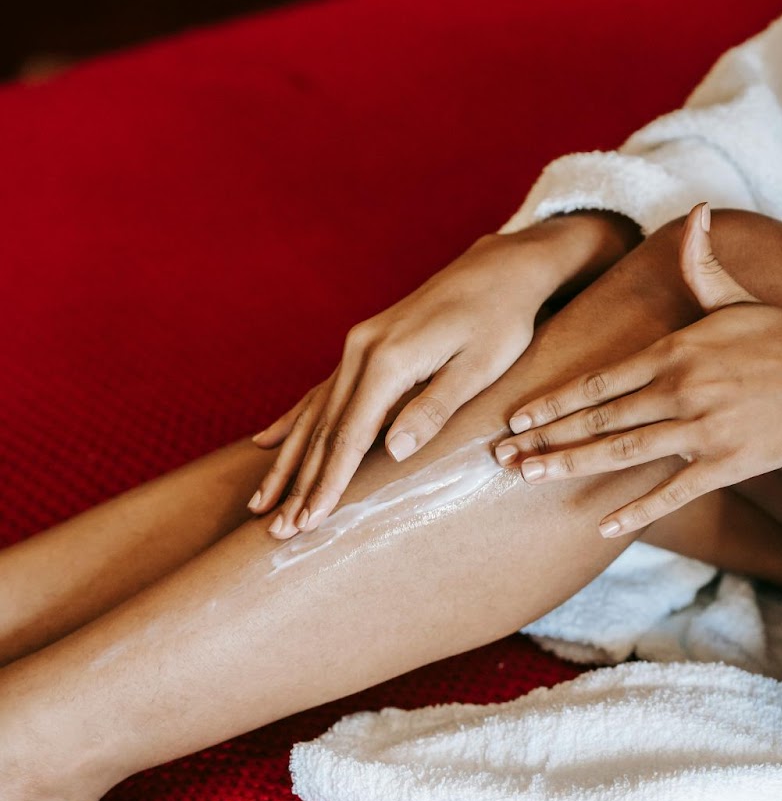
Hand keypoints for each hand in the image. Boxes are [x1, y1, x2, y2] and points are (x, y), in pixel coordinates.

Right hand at [248, 210, 638, 536]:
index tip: (310, 520)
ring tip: (260, 503)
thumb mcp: (479, 367)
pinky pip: (319, 392)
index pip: (350, 435)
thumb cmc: (501, 321)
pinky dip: (292, 421)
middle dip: (299, 484)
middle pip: (323, 430)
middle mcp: (362, 350)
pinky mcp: (364, 346)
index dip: (329, 482)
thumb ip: (434, 408)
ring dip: (289, 462)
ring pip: (314, 414)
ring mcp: (358, 346)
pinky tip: (265, 443)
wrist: (500, 268)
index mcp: (389, 360)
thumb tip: (393, 451)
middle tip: (276, 532)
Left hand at [495, 204, 781, 537]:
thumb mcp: (738, 297)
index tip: (517, 417)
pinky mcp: (727, 464)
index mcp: (676, 351)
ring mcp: (702, 432)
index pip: (598, 381)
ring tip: (531, 478)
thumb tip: (696, 211)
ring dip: (572, 466)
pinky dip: (636, 510)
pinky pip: (672, 492)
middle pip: (598, 421)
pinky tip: (603, 524)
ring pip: (622, 454)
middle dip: (546, 439)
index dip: (553, 402)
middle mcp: (680, 392)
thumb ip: (703, 263)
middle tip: (502, 457)